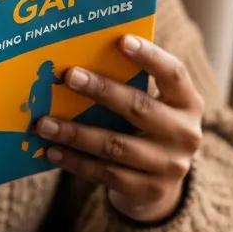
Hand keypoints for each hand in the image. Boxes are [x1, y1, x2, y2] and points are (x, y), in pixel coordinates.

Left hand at [36, 34, 203, 222]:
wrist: (159, 187)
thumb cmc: (145, 132)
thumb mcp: (151, 108)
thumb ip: (130, 87)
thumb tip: (81, 60)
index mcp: (188, 103)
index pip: (173, 74)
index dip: (150, 56)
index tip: (121, 40)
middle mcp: (186, 134)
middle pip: (140, 108)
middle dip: (101, 90)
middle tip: (67, 76)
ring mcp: (171, 165)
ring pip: (116, 145)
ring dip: (76, 133)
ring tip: (44, 123)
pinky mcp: (151, 191)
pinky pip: (107, 174)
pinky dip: (76, 161)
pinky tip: (52, 151)